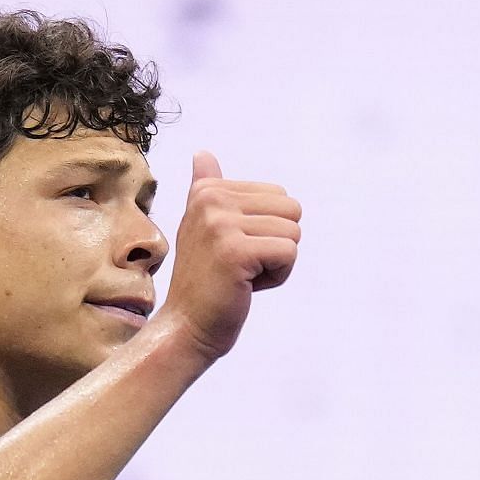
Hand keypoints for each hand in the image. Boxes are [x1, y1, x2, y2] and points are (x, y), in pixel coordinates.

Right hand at [155, 151, 301, 363]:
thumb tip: (202, 153)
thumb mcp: (200, 227)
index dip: (264, 229)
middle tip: (239, 266)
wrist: (186, 327)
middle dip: (275, 244)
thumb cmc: (202, 280)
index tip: (230, 250)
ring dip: (276, 262)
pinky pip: (289, 253)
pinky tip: (245, 286)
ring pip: (293, 233)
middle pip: (291, 210)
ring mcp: (221, 226)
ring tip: (241, 276)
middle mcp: (211, 201)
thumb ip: (205, 188)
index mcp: (208, 191)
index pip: (278, 196)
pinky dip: (276, 277)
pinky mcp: (236, 252)